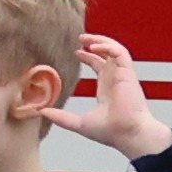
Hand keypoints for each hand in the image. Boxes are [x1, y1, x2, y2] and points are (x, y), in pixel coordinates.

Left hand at [60, 31, 171, 158]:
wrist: (128, 134)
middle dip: (95, 43)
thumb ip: (61, 117)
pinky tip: (94, 46)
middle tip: (81, 38)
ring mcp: (123, 76)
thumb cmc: (112, 132)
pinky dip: (108, 46)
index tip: (77, 52)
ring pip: (116, 50)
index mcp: (107, 89)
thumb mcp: (80, 123)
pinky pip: (121, 53)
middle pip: (108, 55)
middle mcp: (116, 80)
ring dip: (101, 40)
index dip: (89, 57)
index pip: (100, 66)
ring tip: (86, 37)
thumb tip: (42, 112)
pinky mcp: (128, 74)